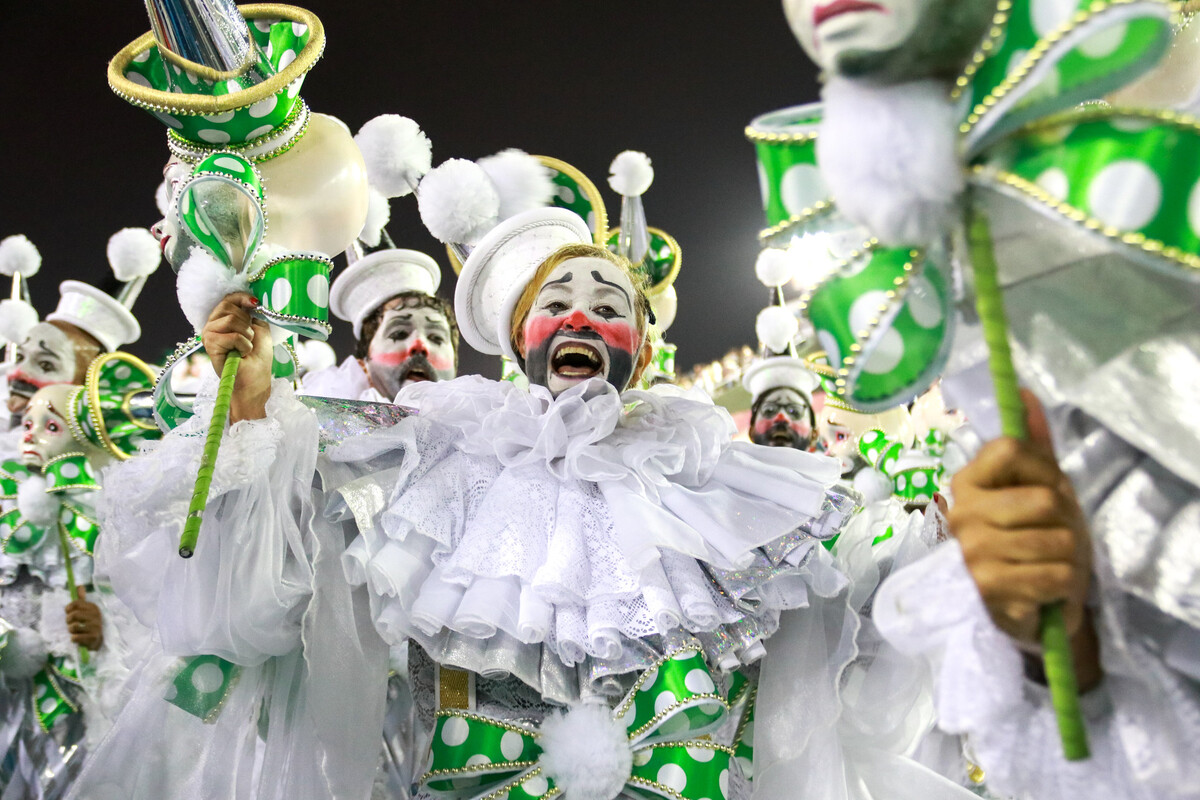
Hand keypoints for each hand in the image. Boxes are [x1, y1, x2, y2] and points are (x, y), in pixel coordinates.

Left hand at [64, 586, 102, 650]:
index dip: (68, 608)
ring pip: (73, 627)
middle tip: (70, 623)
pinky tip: (77, 638)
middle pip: (74, 615)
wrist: (96, 640)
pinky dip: (73, 639)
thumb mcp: (85, 610)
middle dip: (68, 621)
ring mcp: (96, 626)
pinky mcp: (93, 637)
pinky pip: (75, 637)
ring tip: (75, 631)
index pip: (76, 603)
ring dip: (71, 630)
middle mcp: (96, 615)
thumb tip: (79, 585)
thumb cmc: (88, 623)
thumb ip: (81, 599)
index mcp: (93, 607)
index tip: (68, 612)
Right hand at [201, 293, 272, 421]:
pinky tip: (241, 354)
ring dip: (247, 334)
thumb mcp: (259, 328)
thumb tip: (252, 300)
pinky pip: (233, 335)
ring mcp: (208, 333)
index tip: (255, 304)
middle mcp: (212, 324)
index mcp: (223, 318)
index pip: (228, 298)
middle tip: (249, 338)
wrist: (255, 378)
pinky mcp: (210, 344)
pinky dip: (244, 345)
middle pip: (229, 306)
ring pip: (232, 319)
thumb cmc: (257, 356)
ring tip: (245, 347)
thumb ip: (253, 313)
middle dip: (247, 322)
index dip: (243, 298)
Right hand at [948, 390, 1100, 687]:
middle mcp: (962, 513)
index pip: (1009, 448)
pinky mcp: (987, 588)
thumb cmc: (1033, 541)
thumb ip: (1032, 445)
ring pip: (1058, 539)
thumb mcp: (1038, 488)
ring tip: (1050, 565)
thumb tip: (1024, 392)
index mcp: (967, 482)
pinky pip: (1056, 574)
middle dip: (1066, 521)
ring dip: (1069, 557)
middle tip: (1053, 538)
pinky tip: (1045, 590)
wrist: (1028, 609)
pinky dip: (1064, 584)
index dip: (1043, 469)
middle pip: (1045, 498)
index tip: (1043, 491)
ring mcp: (971, 551)